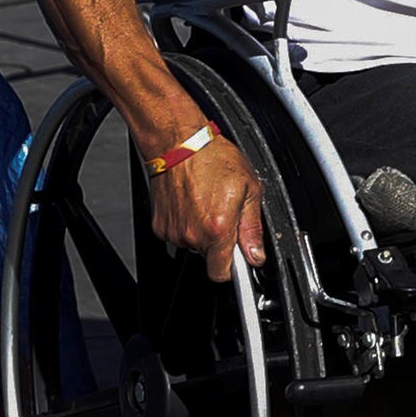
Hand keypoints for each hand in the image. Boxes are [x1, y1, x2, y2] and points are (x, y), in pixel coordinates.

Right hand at [143, 125, 267, 281]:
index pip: (222, 273)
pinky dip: (185, 224)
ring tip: (206, 203)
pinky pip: (177, 235)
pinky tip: (191, 203)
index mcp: (217, 228)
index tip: (237, 256)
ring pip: (193, 245)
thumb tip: (256, 254)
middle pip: (209, 257)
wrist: (178, 143)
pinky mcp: (159, 225)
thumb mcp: (248, 188)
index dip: (232, 268)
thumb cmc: (212, 157)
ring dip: (201, 231)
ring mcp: (174, 231)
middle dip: (219, 242)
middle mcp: (193, 234)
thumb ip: (252, 227)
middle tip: (223, 214)